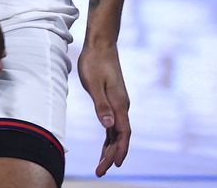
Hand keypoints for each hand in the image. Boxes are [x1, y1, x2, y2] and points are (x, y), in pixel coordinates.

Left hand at [78, 41, 130, 175]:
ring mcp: (119, 104)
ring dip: (111, 149)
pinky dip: (110, 138)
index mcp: (120, 104)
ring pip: (117, 132)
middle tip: (100, 172)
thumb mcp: (93, 83)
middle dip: (112, 155)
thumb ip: (101, 105)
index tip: (112, 165)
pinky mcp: (113, 100)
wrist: (101, 45)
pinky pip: (114, 125)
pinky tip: (106, 146)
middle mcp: (123, 106)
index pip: (122, 133)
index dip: (118, 150)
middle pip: (120, 137)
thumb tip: (108, 126)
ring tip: (102, 165)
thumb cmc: (94, 62)